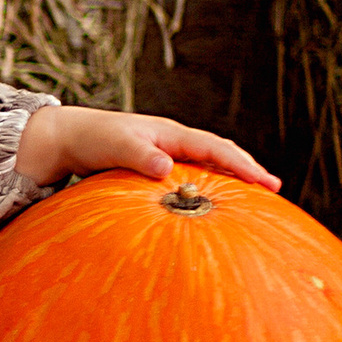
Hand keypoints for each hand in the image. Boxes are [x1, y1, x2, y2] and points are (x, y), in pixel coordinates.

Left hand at [14, 105, 280, 191]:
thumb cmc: (91, 139)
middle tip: (274, 191)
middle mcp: (173, 142)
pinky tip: (210, 207)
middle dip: (246, 171)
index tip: (267, 183)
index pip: (216, 148)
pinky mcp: (155, 169)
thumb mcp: (115, 145)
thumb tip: (165, 168)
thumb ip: (139, 155)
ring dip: (229, 180)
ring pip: (206, 166)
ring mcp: (166, 154)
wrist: (67, 139)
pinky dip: (206, 188)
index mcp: (170, 134)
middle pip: (219, 154)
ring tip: (253, 202)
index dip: (242, 165)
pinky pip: (189, 178)